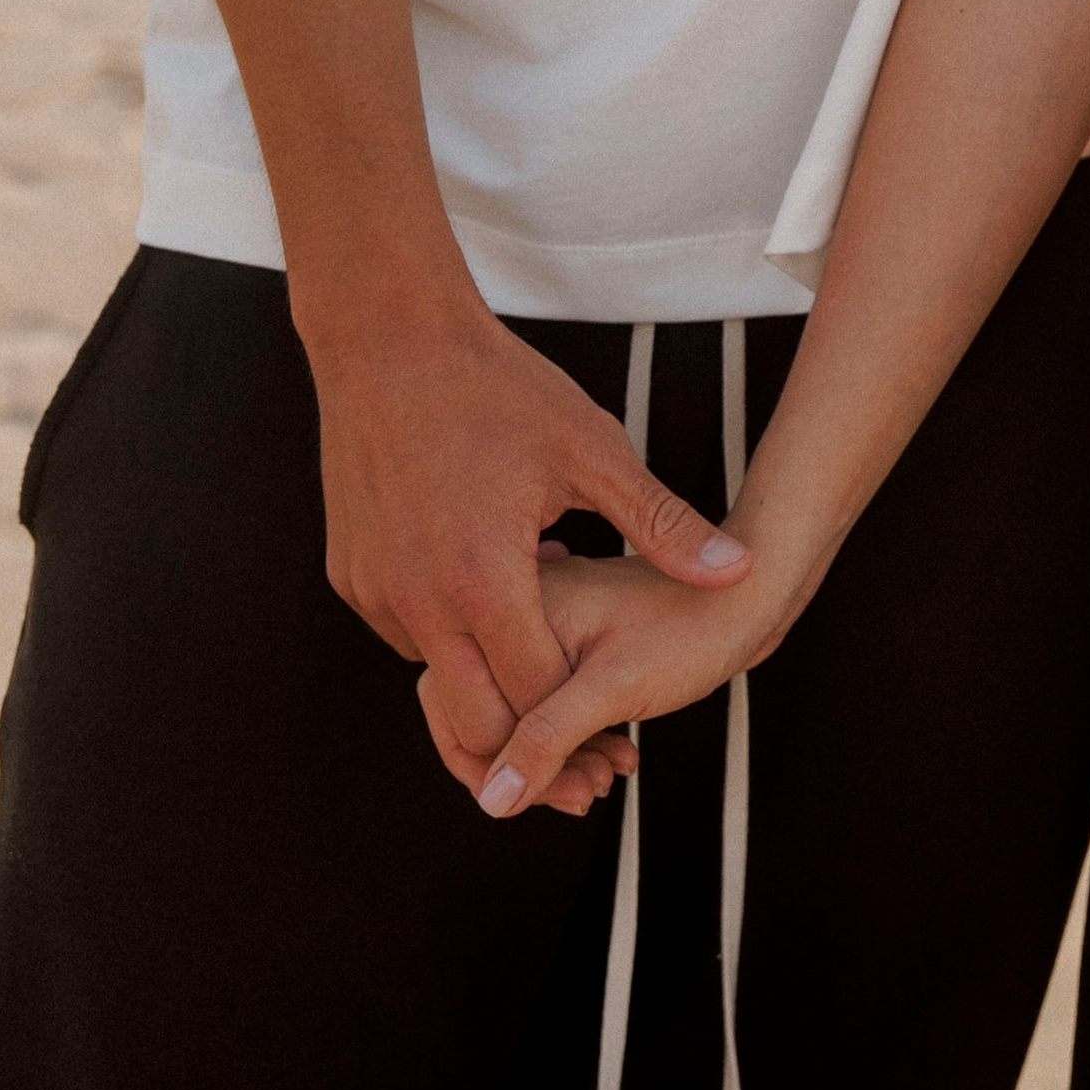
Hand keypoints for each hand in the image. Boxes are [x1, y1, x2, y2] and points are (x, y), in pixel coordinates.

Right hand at [308, 299, 749, 819]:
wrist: (389, 338)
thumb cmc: (497, 388)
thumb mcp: (593, 451)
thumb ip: (663, 525)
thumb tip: (740, 571)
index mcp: (483, 581)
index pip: (538, 699)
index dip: (584, 730)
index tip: (621, 750)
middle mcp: (418, 601)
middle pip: (476, 721)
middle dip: (532, 745)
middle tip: (587, 750)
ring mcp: (375, 593)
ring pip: (440, 680)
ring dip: (491, 685)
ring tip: (555, 666)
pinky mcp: (350, 577)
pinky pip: (408, 638)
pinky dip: (453, 639)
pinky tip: (501, 602)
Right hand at [439, 546, 804, 820]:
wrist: (748, 584)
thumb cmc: (692, 621)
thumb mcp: (617, 684)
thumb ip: (549, 737)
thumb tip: (495, 803)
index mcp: (507, 593)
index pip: (468, 711)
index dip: (513, 768)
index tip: (575, 789)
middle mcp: (503, 597)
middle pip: (475, 712)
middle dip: (528, 766)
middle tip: (590, 788)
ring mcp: (523, 610)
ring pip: (503, 706)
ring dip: (549, 753)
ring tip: (607, 771)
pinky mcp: (549, 625)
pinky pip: (528, 690)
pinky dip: (563, 728)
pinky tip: (610, 747)